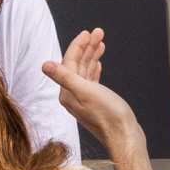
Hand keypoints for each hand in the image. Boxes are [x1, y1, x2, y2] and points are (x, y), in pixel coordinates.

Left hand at [43, 28, 138, 149]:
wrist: (124, 136)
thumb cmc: (108, 116)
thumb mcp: (86, 92)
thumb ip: (64, 77)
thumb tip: (44, 65)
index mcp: (67, 93)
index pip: (69, 62)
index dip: (78, 45)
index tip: (88, 32)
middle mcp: (72, 96)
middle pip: (77, 64)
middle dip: (87, 47)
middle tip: (99, 32)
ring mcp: (84, 99)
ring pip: (85, 71)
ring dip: (92, 55)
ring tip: (101, 41)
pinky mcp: (95, 103)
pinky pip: (91, 80)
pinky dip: (94, 68)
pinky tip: (98, 62)